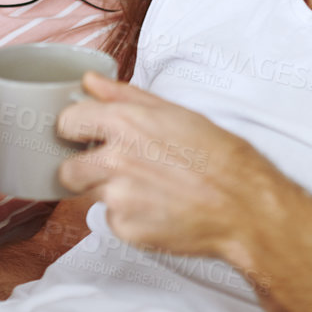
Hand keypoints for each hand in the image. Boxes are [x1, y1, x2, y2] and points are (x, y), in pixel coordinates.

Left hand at [55, 73, 301, 268]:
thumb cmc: (220, 158)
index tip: (84, 135)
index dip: (75, 129)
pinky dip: (129, 217)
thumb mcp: (175, 113)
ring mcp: (118, 197)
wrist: (245, 206)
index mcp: (125, 123)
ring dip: (108, 192)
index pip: (66, 122)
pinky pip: (112, 221)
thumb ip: (124, 96)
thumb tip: (90, 82)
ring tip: (146, 188)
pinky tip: (157, 208)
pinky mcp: (126, 229)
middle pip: (67, 168)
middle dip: (83, 169)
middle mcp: (115, 160)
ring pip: (89, 195)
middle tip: (115, 169)